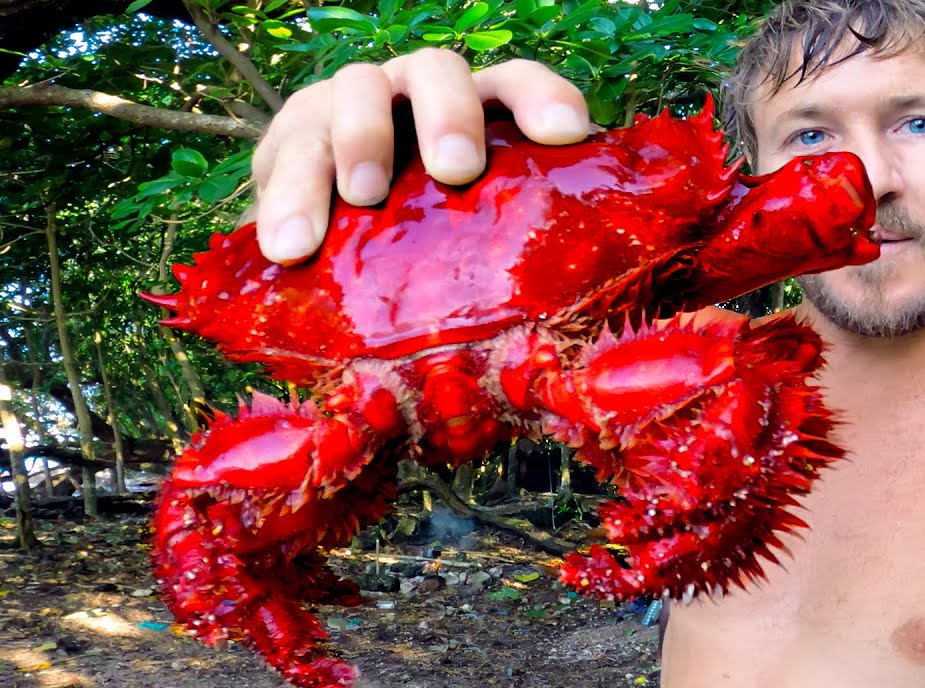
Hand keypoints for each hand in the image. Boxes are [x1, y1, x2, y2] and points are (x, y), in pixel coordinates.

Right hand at [250, 50, 590, 264]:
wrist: (325, 248)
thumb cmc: (428, 245)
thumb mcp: (473, 240)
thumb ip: (509, 248)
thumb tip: (565, 307)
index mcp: (475, 108)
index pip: (515, 85)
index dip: (544, 100)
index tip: (567, 134)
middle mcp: (414, 91)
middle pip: (436, 72)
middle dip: (448, 114)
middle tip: (457, 168)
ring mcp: (349, 105)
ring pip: (357, 91)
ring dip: (362, 139)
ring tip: (364, 194)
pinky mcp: (290, 138)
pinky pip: (286, 154)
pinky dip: (287, 198)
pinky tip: (289, 247)